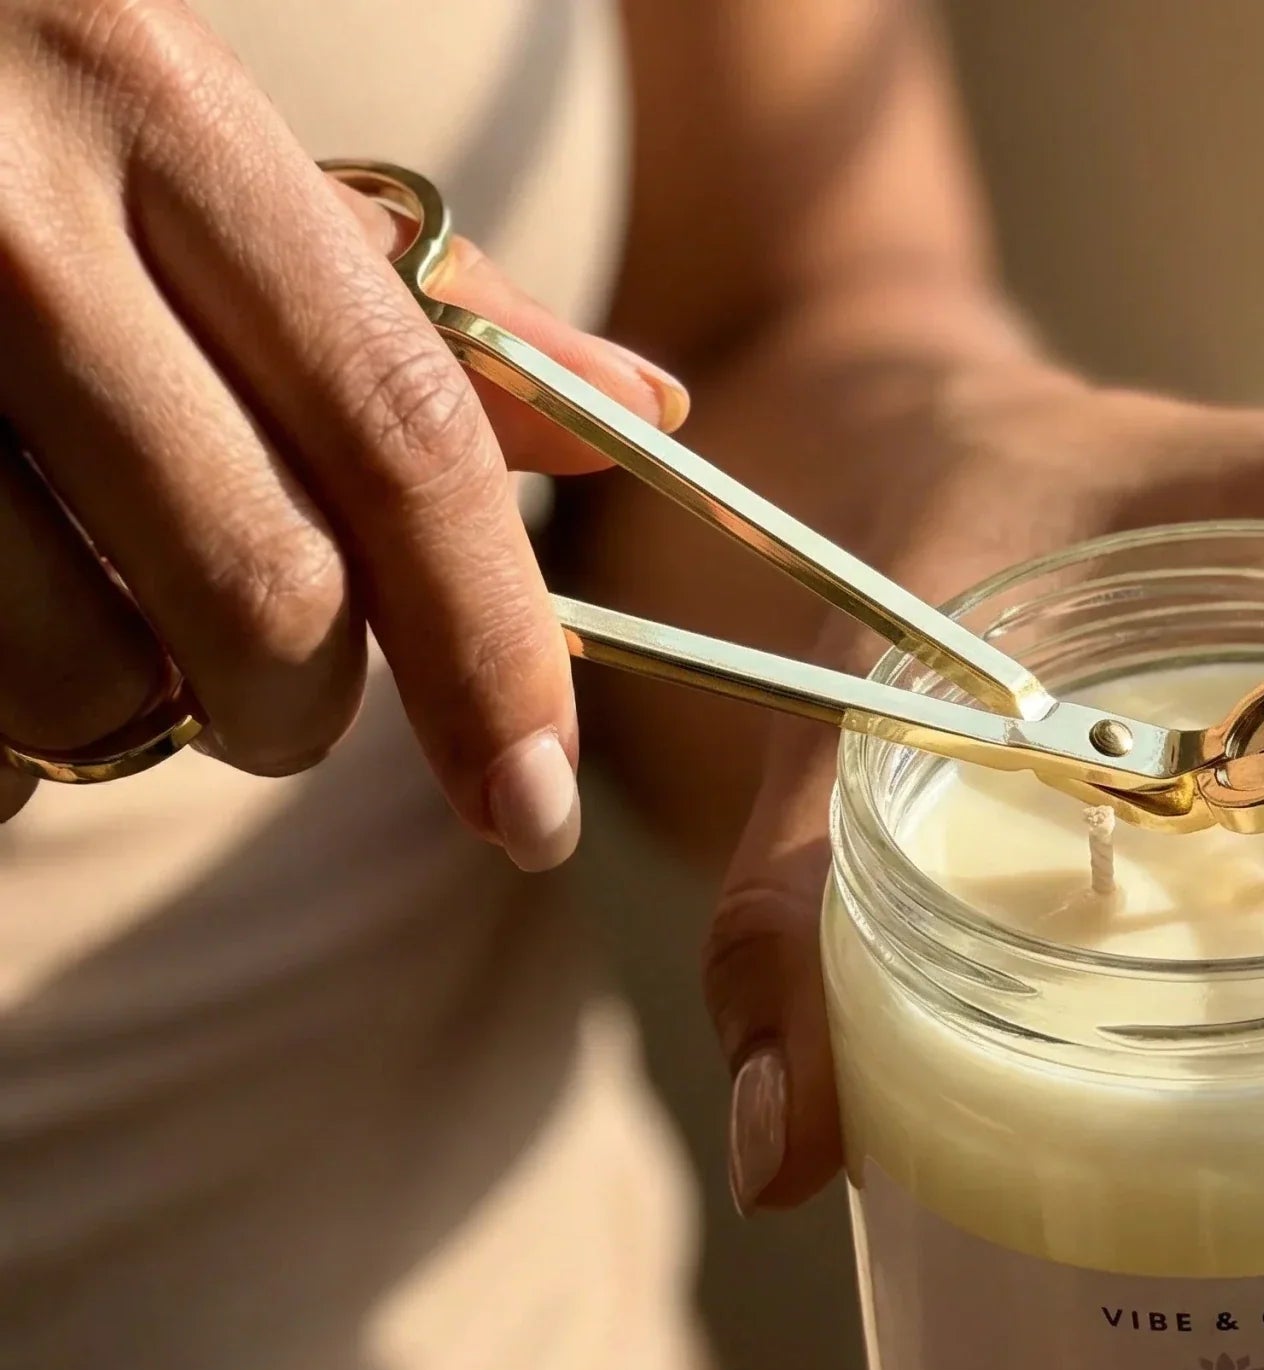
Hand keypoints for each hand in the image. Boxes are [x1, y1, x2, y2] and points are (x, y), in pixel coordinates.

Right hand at [0, 0, 687, 862]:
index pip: (402, 439)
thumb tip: (639, 414)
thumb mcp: (195, 142)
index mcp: (158, 114)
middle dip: (301, 708)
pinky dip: (1, 735)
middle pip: (265, 594)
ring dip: (129, 715)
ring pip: (81, 677)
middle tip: (276, 692)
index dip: (492, 652)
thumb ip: (412, 296)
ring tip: (92, 621)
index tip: (537, 809)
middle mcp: (9, 225)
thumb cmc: (8, 105)